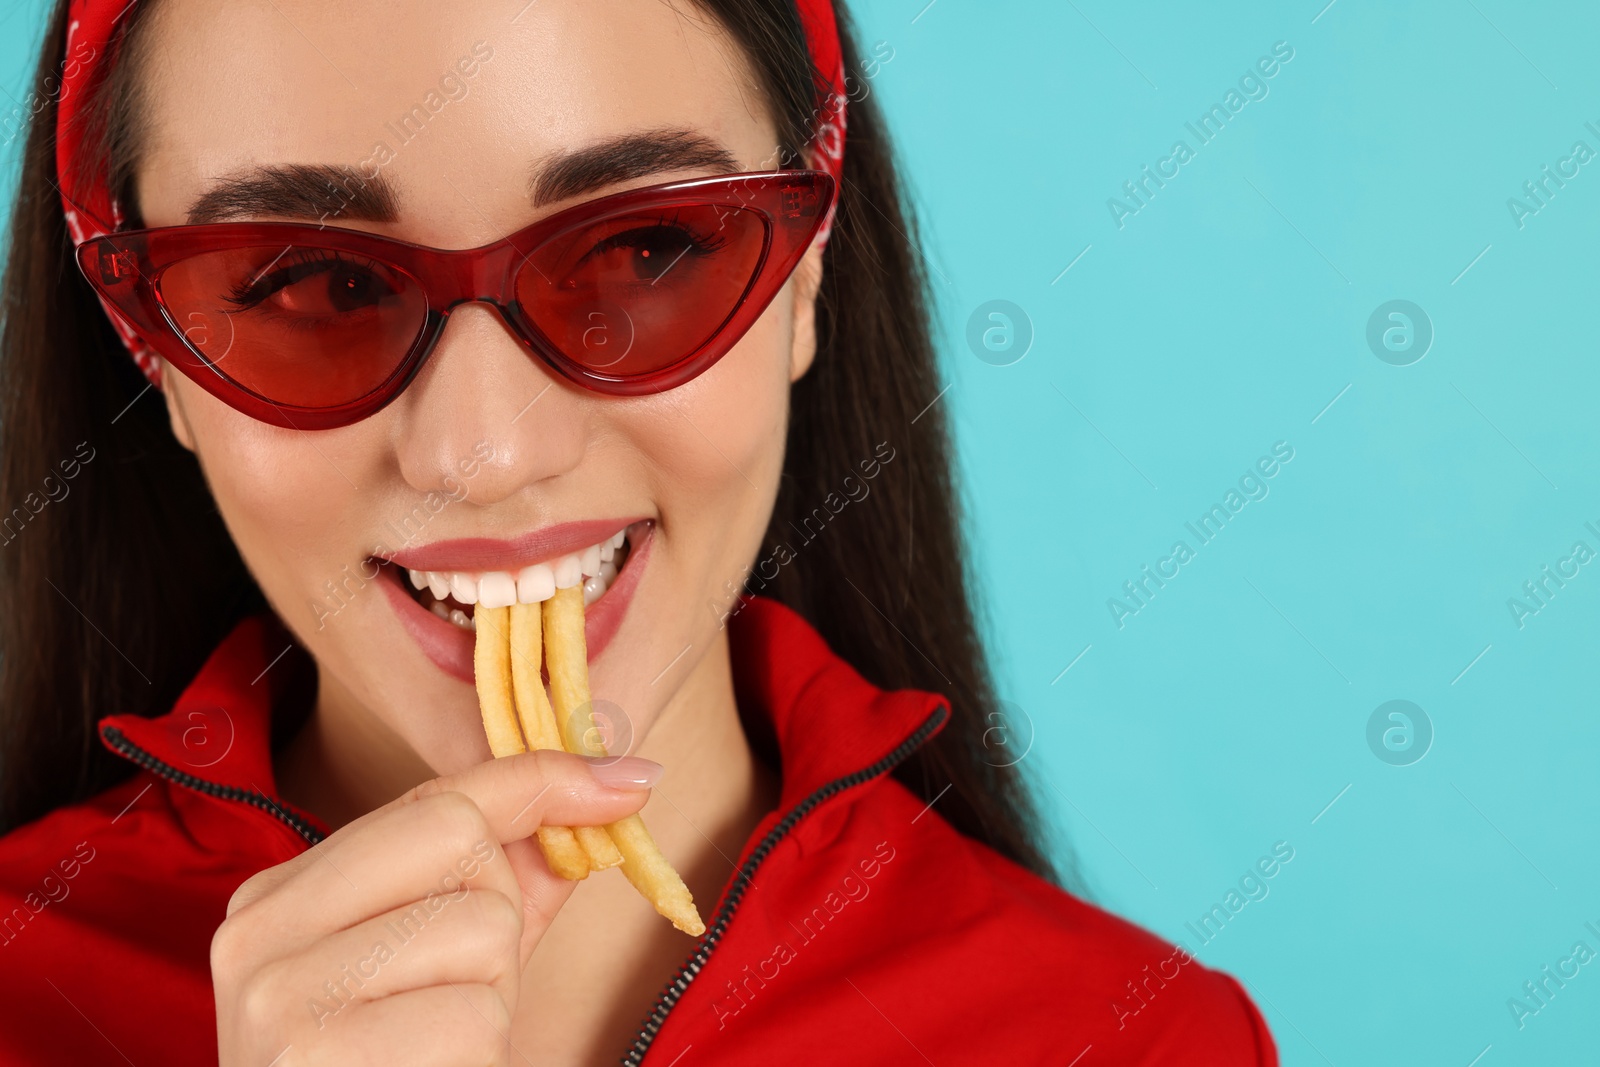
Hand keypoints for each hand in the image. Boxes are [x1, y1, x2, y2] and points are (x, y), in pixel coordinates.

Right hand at [212, 748, 658, 1064]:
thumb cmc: (402, 1064)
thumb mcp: (450, 961)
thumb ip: (514, 874)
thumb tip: (619, 782)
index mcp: (282, 898)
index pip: (434, 802)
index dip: (538, 786)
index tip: (627, 783)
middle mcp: (263, 934)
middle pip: (459, 843)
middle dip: (495, 915)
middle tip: (451, 995)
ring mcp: (281, 996)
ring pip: (478, 928)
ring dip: (489, 999)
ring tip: (433, 1046)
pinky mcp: (319, 1055)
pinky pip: (473, 1015)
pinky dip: (479, 1055)